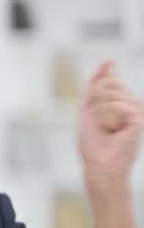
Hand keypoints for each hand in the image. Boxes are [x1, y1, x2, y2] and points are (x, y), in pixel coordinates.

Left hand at [79, 60, 142, 227]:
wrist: (99, 164)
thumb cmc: (93, 141)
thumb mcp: (89, 108)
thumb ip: (95, 85)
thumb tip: (108, 62)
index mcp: (121, 101)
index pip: (109, 78)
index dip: (101, 77)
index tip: (103, 84)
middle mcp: (132, 102)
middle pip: (107, 82)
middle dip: (96, 102)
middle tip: (100, 122)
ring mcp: (137, 109)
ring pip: (110, 93)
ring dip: (100, 112)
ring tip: (107, 127)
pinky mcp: (139, 117)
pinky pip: (116, 105)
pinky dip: (108, 118)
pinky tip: (115, 130)